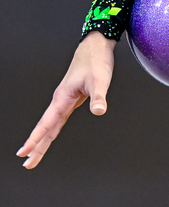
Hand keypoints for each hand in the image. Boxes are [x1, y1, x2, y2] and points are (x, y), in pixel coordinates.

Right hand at [16, 31, 116, 168]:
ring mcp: (65, 99)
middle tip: (27, 163)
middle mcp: (61, 100)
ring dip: (43, 139)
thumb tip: (99, 111)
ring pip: (52, 124)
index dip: (36, 139)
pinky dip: (53, 129)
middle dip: (37, 146)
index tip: (25, 152)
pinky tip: (51, 135)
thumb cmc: (96, 61)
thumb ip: (99, 97)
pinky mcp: (72, 98)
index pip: (47, 123)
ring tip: (35, 154)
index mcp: (63, 97)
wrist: (95, 47)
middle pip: (46, 127)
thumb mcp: (100, 80)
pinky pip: (59, 118)